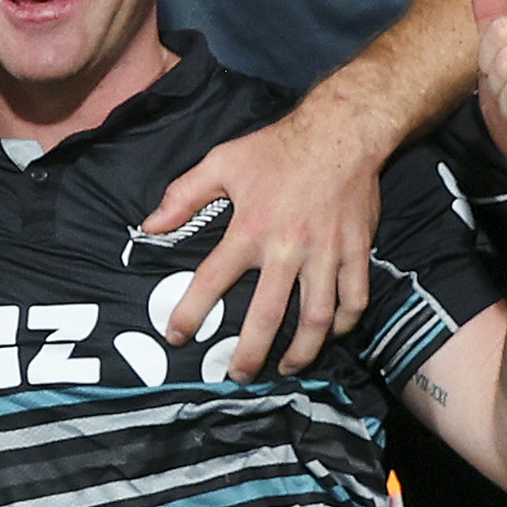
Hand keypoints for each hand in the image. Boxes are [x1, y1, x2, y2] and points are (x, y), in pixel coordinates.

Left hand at [142, 93, 385, 382]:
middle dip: (250, 353)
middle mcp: (288, 249)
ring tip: (286, 367)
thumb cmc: (278, 148)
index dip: (191, 312)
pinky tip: (331, 333)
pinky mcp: (356, 252)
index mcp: (250, 229)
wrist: (342, 132)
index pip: (212, 280)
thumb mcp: (223, 162)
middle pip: (268, 316)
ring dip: (301, 351)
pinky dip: (344, 323)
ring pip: (317, 318)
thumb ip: (184, 195)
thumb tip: (150, 225)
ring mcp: (325, 255)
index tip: (177, 336)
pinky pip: (354, 299)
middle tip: (238, 374)